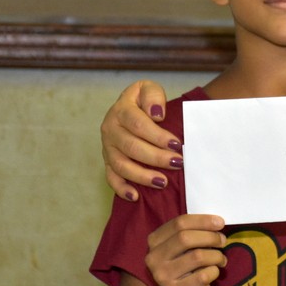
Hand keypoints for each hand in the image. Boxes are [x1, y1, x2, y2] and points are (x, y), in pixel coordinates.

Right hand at [102, 80, 179, 200]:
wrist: (132, 107)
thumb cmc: (145, 101)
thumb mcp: (149, 88)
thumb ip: (153, 96)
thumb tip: (156, 114)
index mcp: (121, 110)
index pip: (138, 124)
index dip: (158, 136)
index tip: (177, 144)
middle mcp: (110, 129)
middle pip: (131, 147)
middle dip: (156, 157)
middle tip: (177, 163)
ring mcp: (107, 147)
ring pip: (121, 165)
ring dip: (142, 176)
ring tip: (163, 182)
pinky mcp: (108, 162)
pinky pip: (111, 178)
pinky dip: (121, 189)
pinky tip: (136, 196)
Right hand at [145, 214, 227, 285]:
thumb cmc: (185, 264)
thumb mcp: (183, 245)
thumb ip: (193, 231)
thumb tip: (216, 222)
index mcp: (155, 240)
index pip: (179, 223)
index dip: (202, 220)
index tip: (220, 222)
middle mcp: (154, 258)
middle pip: (185, 238)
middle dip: (210, 237)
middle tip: (222, 241)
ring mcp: (163, 276)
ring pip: (197, 256)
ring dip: (216, 255)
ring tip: (221, 258)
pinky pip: (203, 275)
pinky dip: (214, 271)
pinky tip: (214, 271)